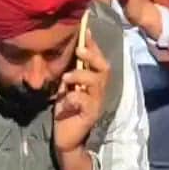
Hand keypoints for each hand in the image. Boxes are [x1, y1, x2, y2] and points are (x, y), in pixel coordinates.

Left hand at [53, 28, 109, 154]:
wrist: (67, 139)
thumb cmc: (67, 113)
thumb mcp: (66, 90)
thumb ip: (70, 77)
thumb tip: (66, 59)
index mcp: (94, 83)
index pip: (97, 60)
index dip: (93, 45)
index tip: (85, 30)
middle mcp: (99, 90)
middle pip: (104, 68)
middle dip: (93, 56)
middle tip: (79, 48)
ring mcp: (97, 102)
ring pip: (96, 82)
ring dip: (81, 75)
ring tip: (67, 78)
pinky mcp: (91, 114)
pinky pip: (86, 101)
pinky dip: (74, 97)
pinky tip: (65, 101)